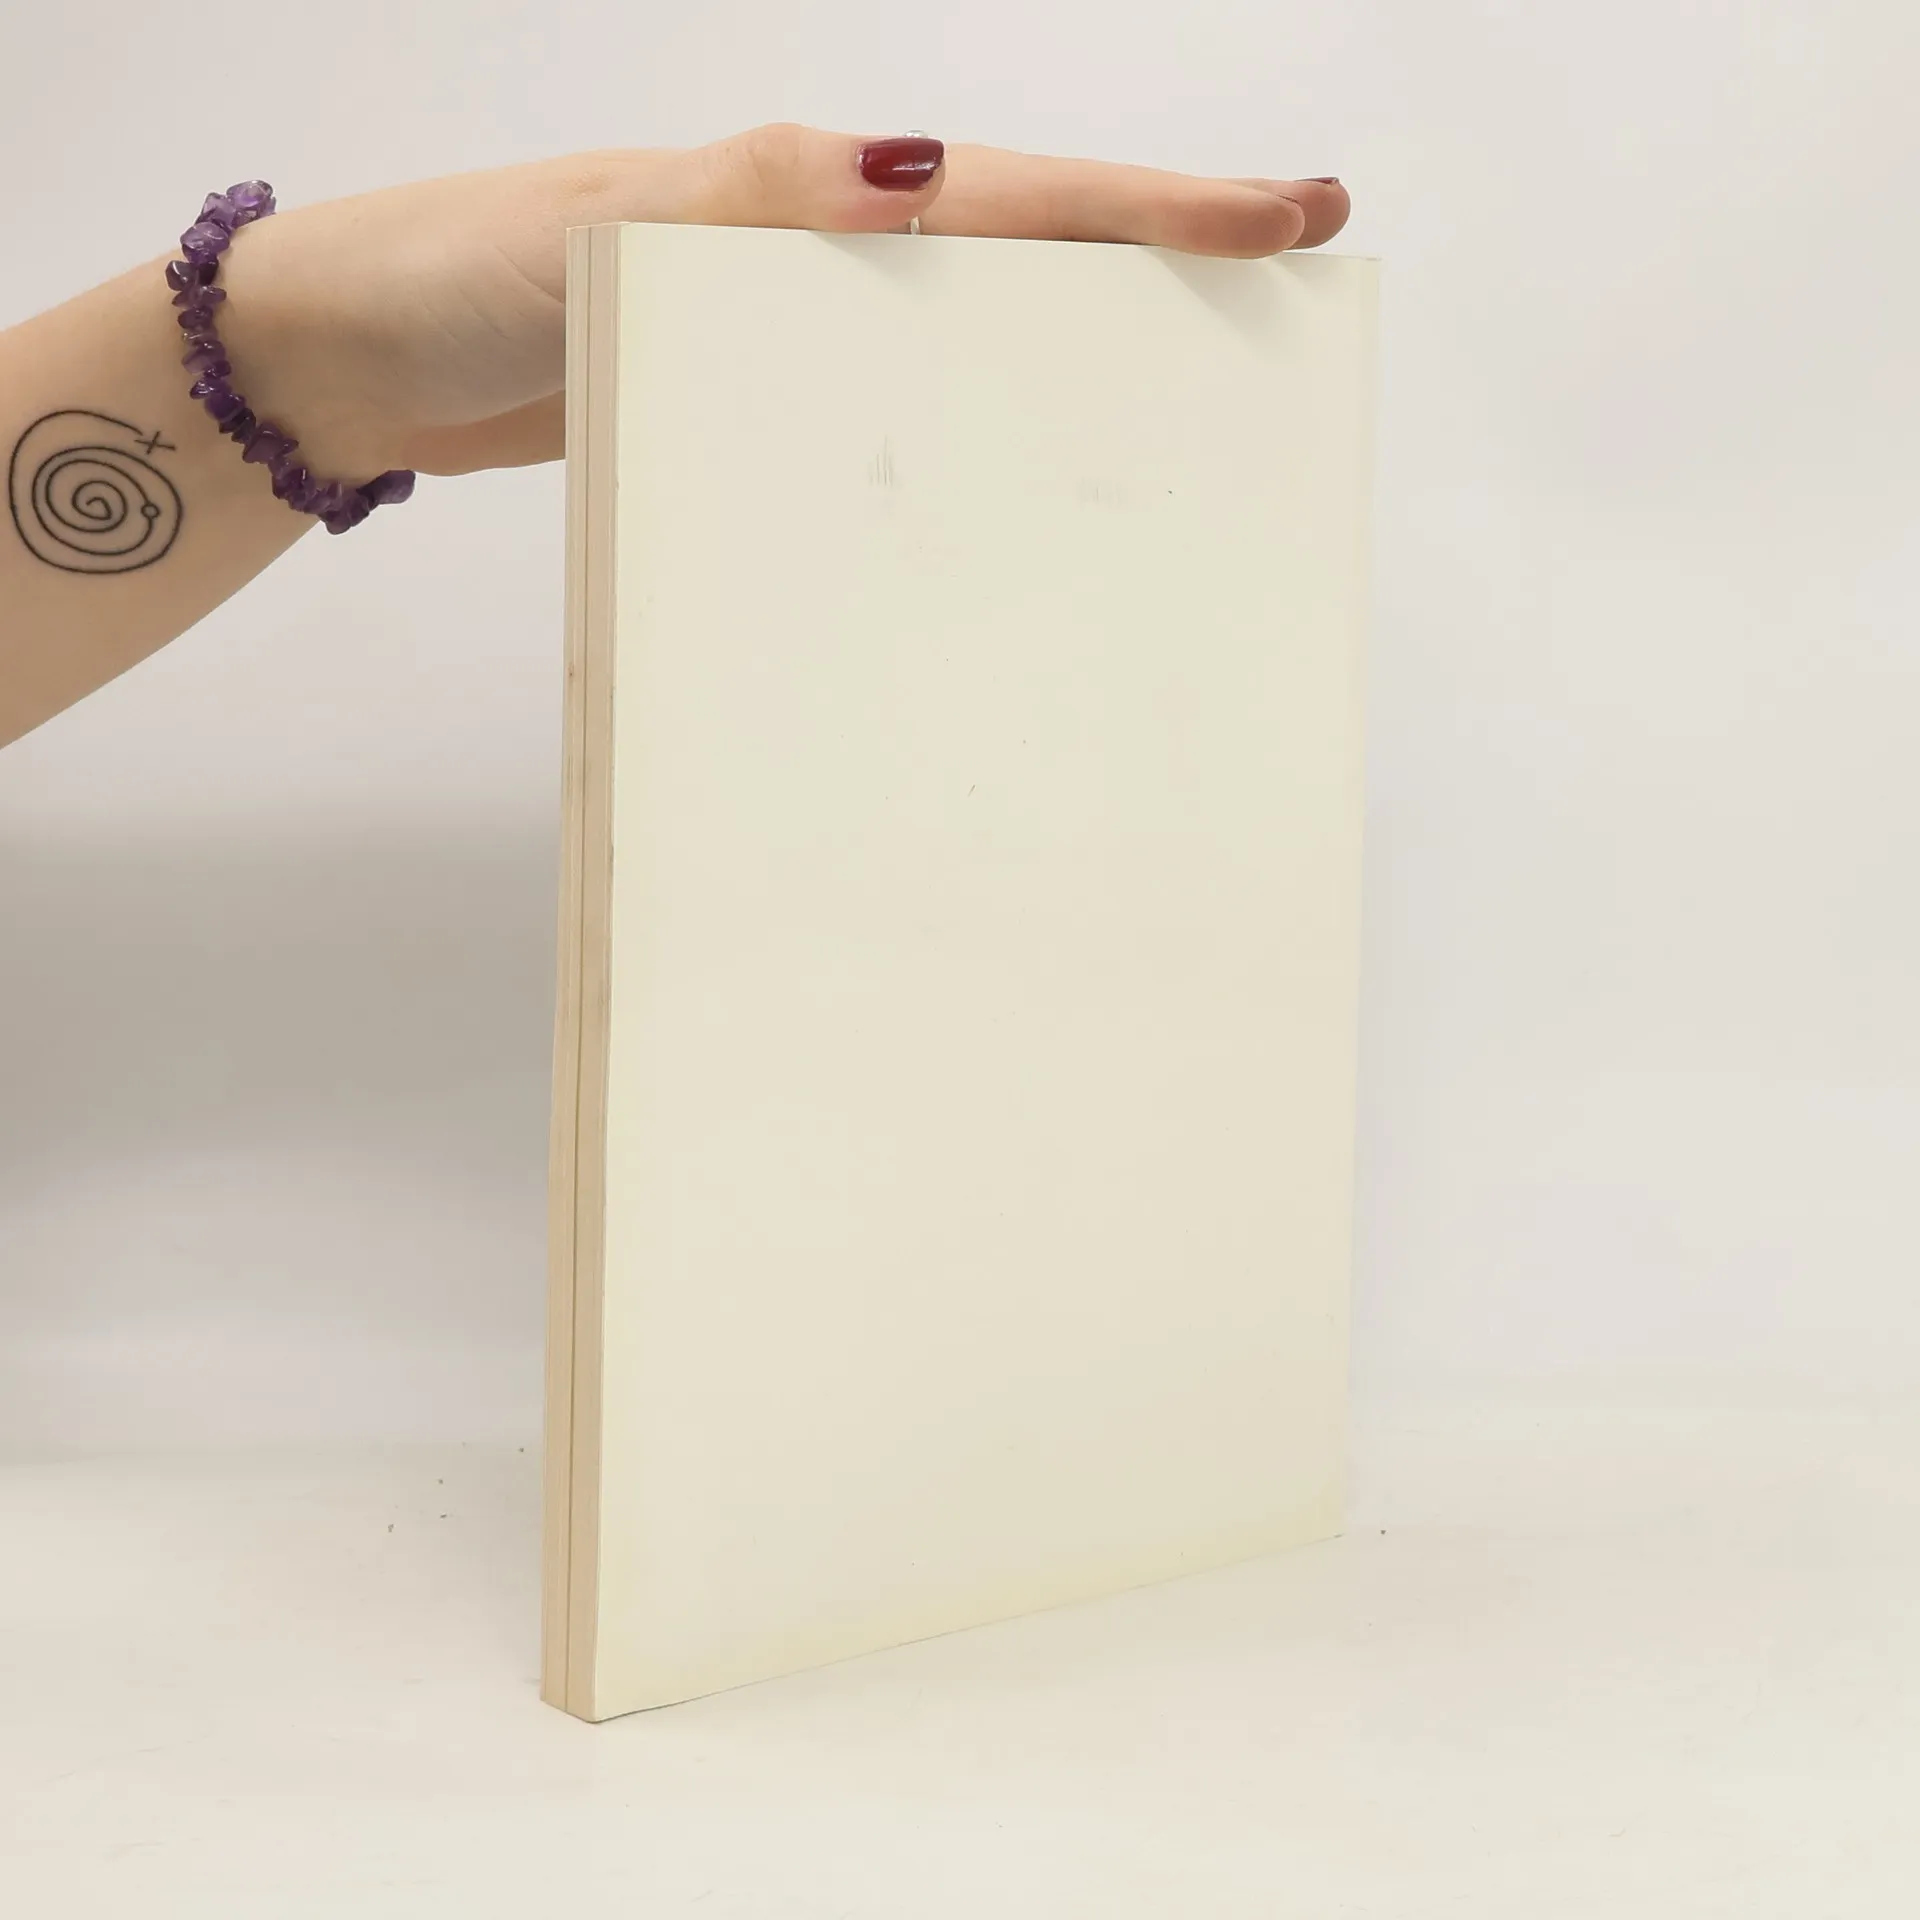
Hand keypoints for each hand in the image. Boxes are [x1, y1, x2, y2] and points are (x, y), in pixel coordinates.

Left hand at [217, 126, 1349, 482]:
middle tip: (1288, 296)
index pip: (1015, 196)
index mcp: (802, 195)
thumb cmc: (456, 276)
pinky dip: (957, 448)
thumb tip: (920, 175)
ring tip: (1188, 419)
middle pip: (1025, 258)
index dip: (1156, 209)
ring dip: (1077, 367)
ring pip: (969, 346)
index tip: (1288, 216)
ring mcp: (789, 337)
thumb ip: (753, 202)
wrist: (355, 361)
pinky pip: (885, 421)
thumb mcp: (604, 225)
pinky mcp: (752, 411)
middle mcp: (814, 258)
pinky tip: (1001, 501)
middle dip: (1161, 272)